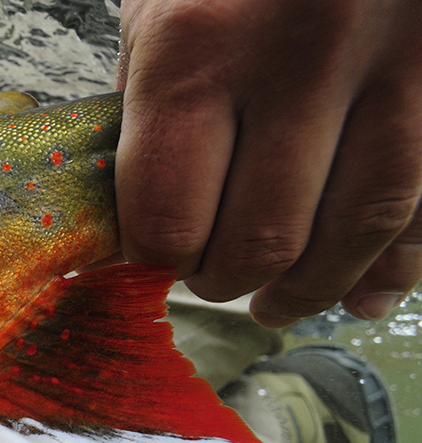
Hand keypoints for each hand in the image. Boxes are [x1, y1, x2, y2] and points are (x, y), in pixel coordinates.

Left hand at [114, 0, 421, 326]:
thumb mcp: (165, 7)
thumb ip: (158, 107)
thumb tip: (155, 217)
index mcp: (199, 42)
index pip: (167, 215)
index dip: (159, 256)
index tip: (159, 256)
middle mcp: (304, 54)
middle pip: (263, 236)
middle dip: (230, 280)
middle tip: (217, 280)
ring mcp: (402, 60)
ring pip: (361, 226)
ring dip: (315, 286)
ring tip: (282, 302)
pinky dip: (404, 257)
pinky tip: (371, 287)